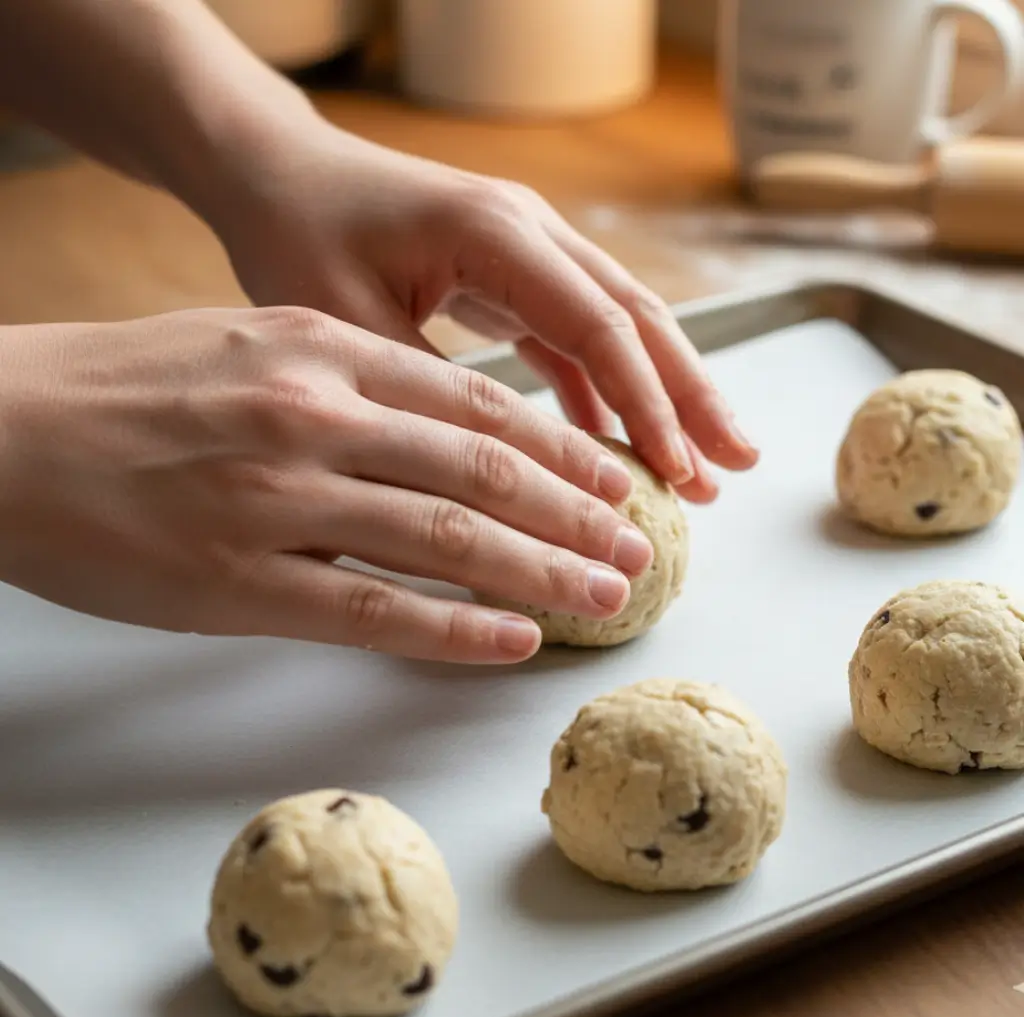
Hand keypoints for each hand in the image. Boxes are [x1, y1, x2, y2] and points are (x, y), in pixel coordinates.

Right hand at [0, 307, 653, 661]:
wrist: (3, 430)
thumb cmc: (129, 387)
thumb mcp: (251, 343)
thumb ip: (349, 376)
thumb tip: (441, 423)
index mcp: (321, 351)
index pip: (479, 404)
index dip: (563, 448)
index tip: (615, 480)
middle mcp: (315, 418)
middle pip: (487, 472)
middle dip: (580, 514)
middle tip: (639, 546)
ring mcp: (282, 503)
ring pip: (451, 542)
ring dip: (546, 571)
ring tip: (607, 594)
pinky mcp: (243, 584)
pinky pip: (379, 613)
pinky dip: (460, 629)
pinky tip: (517, 640)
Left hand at [203, 126, 758, 503]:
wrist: (276, 176)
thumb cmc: (298, 237)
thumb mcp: (348, 325)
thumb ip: (428, 393)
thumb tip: (489, 484)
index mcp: (497, 234)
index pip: (600, 327)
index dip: (650, 404)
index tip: (682, 471)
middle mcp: (530, 233)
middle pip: (637, 318)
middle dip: (692, 395)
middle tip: (739, 463)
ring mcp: (527, 251)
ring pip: (618, 326)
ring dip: (665, 393)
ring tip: (705, 461)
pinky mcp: (511, 275)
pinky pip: (574, 336)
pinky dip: (605, 389)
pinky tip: (620, 440)